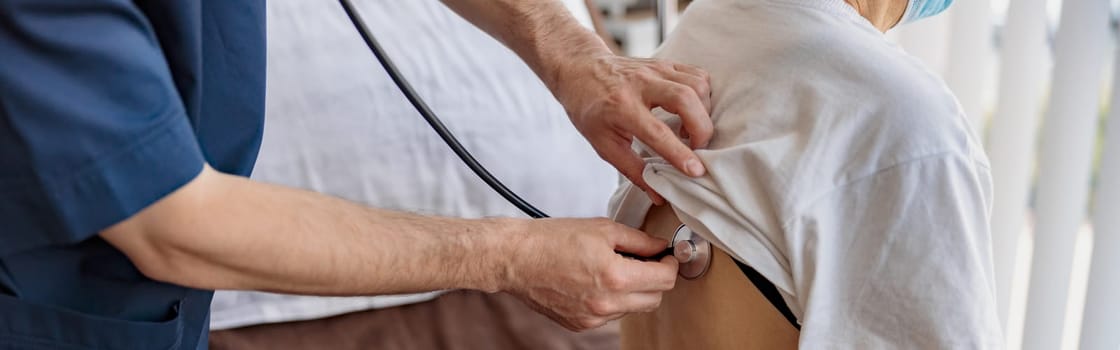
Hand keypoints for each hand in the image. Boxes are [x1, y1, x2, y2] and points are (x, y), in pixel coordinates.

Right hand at [500, 218, 678, 330]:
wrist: (516, 258)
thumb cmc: (552, 239)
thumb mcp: (602, 228)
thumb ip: (638, 240)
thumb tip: (660, 247)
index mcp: (615, 277)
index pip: (664, 280)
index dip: (671, 265)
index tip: (667, 257)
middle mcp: (606, 303)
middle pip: (654, 299)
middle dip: (656, 279)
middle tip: (646, 260)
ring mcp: (593, 318)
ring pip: (632, 309)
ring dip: (633, 291)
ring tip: (614, 267)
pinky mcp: (580, 324)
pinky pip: (610, 314)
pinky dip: (612, 300)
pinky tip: (596, 281)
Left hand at [555, 54, 712, 204]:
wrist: (580, 70)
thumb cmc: (589, 109)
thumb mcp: (603, 144)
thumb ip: (633, 170)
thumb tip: (659, 195)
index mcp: (621, 107)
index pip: (658, 132)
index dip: (680, 154)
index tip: (696, 171)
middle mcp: (640, 84)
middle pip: (686, 98)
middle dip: (702, 128)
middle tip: (697, 147)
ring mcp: (654, 70)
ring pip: (696, 84)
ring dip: (703, 111)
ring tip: (689, 130)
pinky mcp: (664, 63)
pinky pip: (696, 75)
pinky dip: (702, 95)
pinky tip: (691, 111)